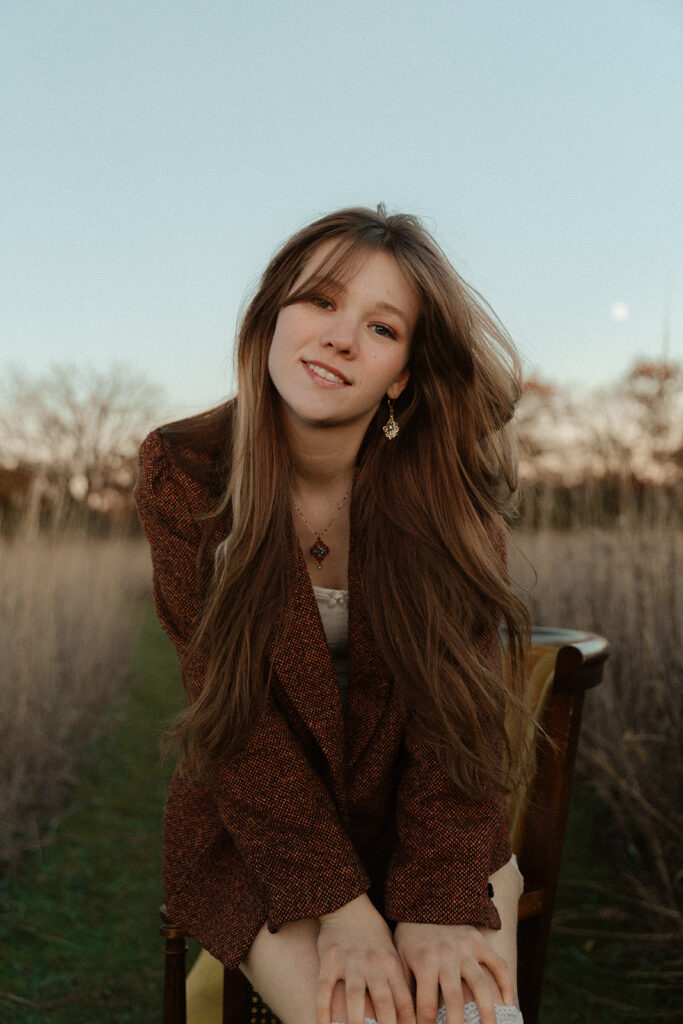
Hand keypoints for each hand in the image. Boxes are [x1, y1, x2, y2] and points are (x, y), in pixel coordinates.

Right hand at [317, 894, 415, 1023]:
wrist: (349, 904)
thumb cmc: (373, 934)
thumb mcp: (392, 953)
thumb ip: (398, 980)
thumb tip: (411, 1011)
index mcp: (392, 964)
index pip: (405, 1001)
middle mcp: (374, 964)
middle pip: (384, 1003)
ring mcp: (351, 961)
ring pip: (354, 997)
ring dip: (356, 1023)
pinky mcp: (330, 959)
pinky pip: (325, 988)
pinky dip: (323, 1009)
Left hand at [393, 922, 514, 1023]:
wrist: (423, 903)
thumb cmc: (410, 940)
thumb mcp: (401, 962)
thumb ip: (406, 990)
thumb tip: (405, 1020)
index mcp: (424, 962)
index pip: (426, 1004)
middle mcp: (447, 955)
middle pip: (455, 999)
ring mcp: (466, 948)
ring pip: (480, 984)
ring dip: (487, 1012)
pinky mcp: (479, 941)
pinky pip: (498, 964)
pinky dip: (506, 984)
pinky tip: (508, 1005)